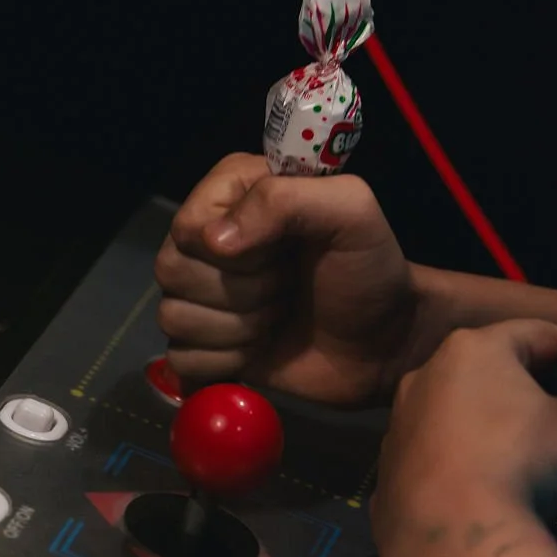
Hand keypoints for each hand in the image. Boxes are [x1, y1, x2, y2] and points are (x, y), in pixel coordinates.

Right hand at [154, 154, 417, 406]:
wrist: (385, 343)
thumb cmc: (371, 271)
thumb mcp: (351, 214)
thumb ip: (286, 199)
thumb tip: (214, 240)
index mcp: (233, 193)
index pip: (187, 223)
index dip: (230, 248)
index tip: (280, 254)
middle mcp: (208, 240)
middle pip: (171, 270)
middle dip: (238, 292)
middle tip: (285, 289)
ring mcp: (203, 295)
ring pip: (172, 316)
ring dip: (235, 328)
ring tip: (277, 317)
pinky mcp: (205, 345)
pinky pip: (181, 359)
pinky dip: (223, 363)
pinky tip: (258, 350)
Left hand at [371, 319, 556, 556]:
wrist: (455, 549)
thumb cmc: (527, 467)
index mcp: (472, 350)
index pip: (540, 336)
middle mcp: (423, 378)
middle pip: (496, 376)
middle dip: (539, 398)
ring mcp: (397, 431)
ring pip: (461, 422)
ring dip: (497, 438)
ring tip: (540, 475)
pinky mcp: (385, 481)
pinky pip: (438, 468)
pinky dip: (465, 477)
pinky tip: (494, 504)